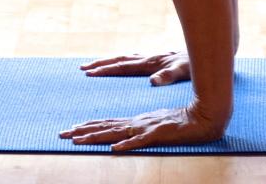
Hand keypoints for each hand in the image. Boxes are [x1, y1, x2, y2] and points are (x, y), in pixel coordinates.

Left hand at [59, 102, 225, 150]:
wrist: (203, 116)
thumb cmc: (181, 123)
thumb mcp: (156, 128)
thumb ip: (140, 134)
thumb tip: (120, 142)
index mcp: (136, 122)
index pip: (107, 125)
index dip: (88, 128)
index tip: (71, 130)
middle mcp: (137, 124)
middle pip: (105, 128)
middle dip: (82, 131)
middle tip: (62, 134)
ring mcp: (147, 129)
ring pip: (116, 134)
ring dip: (96, 137)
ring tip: (77, 140)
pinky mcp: (159, 134)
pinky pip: (141, 142)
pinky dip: (128, 145)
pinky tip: (116, 149)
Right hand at [79, 51, 190, 85]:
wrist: (207, 50)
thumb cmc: (195, 64)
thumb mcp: (183, 71)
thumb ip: (168, 75)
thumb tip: (153, 81)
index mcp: (151, 62)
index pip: (123, 67)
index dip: (106, 69)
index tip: (90, 72)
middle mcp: (148, 58)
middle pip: (120, 60)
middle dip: (101, 64)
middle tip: (83, 68)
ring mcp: (151, 57)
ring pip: (125, 59)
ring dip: (109, 62)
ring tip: (94, 65)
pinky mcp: (156, 59)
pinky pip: (132, 60)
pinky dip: (121, 62)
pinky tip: (120, 64)